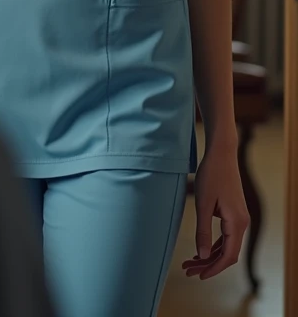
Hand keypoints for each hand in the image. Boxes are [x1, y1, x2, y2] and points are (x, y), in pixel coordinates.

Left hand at [182, 144, 248, 279]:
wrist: (222, 153)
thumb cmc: (211, 175)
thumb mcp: (203, 204)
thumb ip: (203, 231)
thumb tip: (203, 256)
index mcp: (237, 223)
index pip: (228, 256)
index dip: (213, 269)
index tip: (198, 276)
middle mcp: (242, 223)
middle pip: (227, 253)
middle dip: (208, 264)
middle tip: (188, 270)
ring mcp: (239, 218)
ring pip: (226, 245)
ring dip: (209, 255)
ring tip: (189, 263)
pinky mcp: (234, 213)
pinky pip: (226, 236)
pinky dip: (213, 244)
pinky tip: (200, 249)